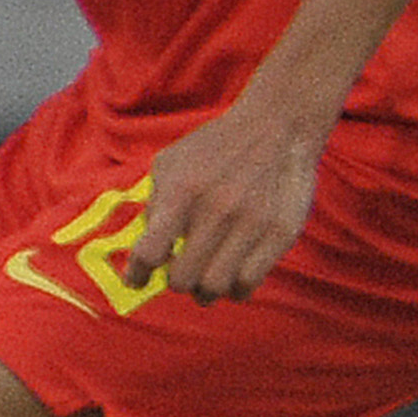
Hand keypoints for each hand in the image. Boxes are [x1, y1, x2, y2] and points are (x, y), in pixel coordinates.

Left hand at [119, 97, 326, 302]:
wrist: (277, 125)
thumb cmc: (216, 147)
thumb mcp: (171, 162)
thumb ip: (154, 204)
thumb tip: (147, 248)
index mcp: (182, 190)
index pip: (149, 252)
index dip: (137, 275)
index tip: (137, 280)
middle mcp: (216, 209)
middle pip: (181, 280)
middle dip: (176, 281)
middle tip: (181, 273)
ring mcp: (251, 223)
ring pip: (215, 288)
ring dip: (205, 290)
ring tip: (206, 280)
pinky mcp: (280, 233)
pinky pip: (249, 282)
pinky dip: (236, 288)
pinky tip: (233, 275)